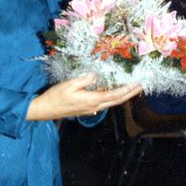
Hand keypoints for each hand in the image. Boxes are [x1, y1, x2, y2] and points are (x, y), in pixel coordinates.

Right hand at [26, 74, 141, 121]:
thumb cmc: (56, 96)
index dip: (126, 90)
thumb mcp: (69, 84)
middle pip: (115, 101)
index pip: (114, 95)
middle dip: (128, 94)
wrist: (45, 110)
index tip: (136, 85)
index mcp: (91, 100)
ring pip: (110, 103)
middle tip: (139, 87)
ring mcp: (90, 110)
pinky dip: (111, 98)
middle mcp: (94, 107)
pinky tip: (111, 93)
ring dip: (121, 96)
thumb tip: (96, 75)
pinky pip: (102, 104)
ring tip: (129, 89)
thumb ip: (85, 80)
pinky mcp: (85, 110)